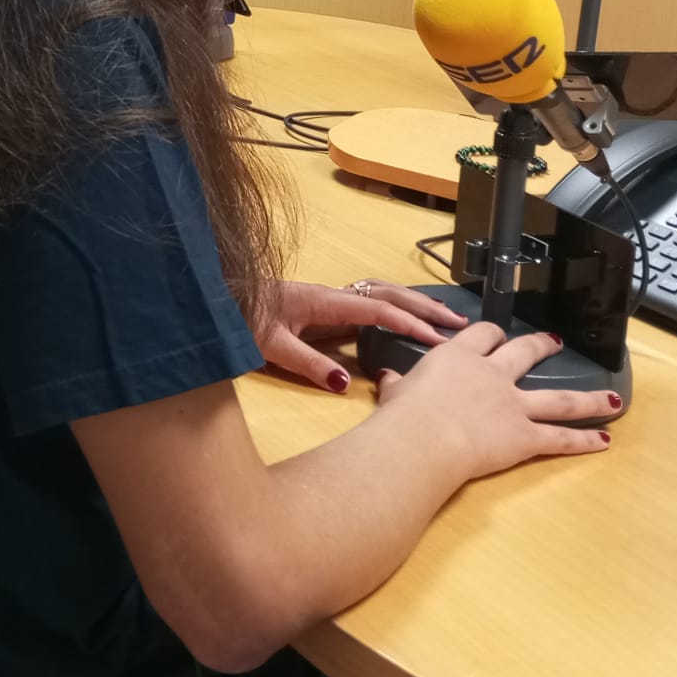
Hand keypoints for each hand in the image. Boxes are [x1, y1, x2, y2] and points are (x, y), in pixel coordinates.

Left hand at [255, 278, 469, 392]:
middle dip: (425, 308)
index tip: (439, 338)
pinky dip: (395, 307)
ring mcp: (328, 298)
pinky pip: (369, 302)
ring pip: (381, 294)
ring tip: (444, 320)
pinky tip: (406, 320)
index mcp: (323, 301)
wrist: (216, 299)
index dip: (409, 323)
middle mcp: (331, 295)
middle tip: (459, 324)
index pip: (377, 309)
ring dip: (413, 305)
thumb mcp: (270, 347)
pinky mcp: (323, 306)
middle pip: (388, 295)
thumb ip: (307, 363)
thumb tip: (344, 382)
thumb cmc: (239, 318)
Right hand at [374, 322, 616, 479]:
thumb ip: (398, 384)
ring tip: (610, 397)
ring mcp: (512, 405)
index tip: (496, 334)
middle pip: (524, 353)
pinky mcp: (524, 436)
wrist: (423, 438)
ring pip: (559, 399)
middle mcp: (492, 375)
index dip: (492, 334)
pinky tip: (603, 440)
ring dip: (588, 398)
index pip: (482, 335)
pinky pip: (559, 438)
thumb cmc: (404, 414)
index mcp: (458, 358)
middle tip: (555, 343)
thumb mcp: (396, 392)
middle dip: (542, 346)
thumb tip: (389, 379)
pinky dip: (584, 440)